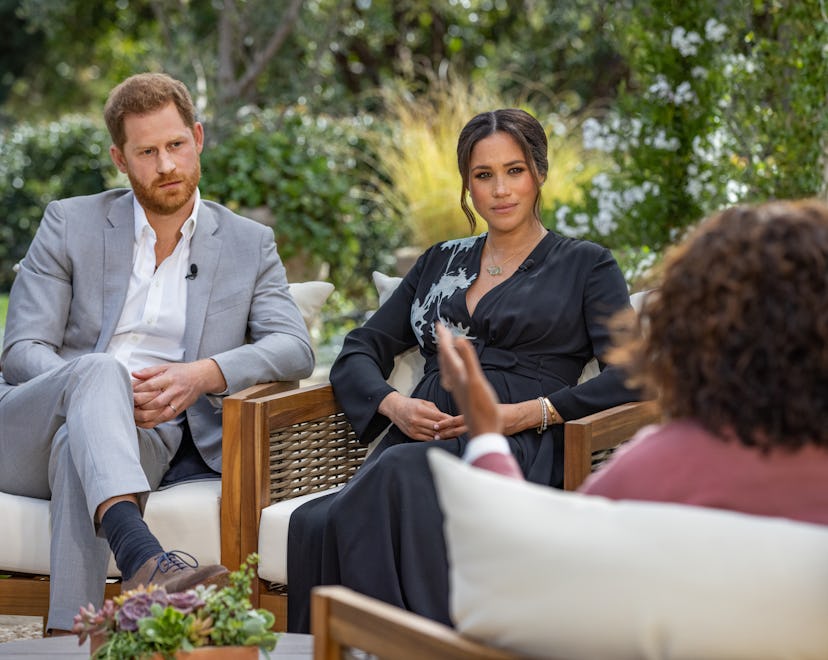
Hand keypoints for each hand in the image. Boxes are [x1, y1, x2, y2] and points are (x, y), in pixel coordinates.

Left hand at [131, 359, 226, 428]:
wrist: (201, 378)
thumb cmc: (182, 372)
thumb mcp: (166, 367)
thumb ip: (149, 371)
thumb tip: (134, 374)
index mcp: (170, 378)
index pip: (150, 386)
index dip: (137, 390)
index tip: (128, 391)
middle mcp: (174, 391)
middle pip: (153, 402)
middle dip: (138, 405)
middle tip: (127, 404)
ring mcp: (177, 403)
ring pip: (158, 414)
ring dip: (143, 417)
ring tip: (132, 415)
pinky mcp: (179, 411)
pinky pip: (163, 420)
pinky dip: (150, 423)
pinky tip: (141, 422)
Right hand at [378, 391, 463, 440]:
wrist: (395, 409)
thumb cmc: (411, 404)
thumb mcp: (424, 403)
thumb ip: (436, 411)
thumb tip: (448, 418)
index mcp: (420, 410)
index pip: (439, 417)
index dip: (449, 420)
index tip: (457, 422)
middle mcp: (416, 420)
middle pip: (437, 427)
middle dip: (448, 429)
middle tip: (457, 430)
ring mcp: (414, 428)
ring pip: (433, 434)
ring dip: (443, 435)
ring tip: (452, 435)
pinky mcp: (412, 435)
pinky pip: (427, 439)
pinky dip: (435, 439)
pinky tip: (441, 438)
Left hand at [436, 323, 501, 437]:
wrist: (484, 431)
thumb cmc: (483, 408)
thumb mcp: (476, 381)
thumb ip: (468, 360)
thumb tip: (458, 339)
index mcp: (458, 374)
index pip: (447, 351)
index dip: (443, 337)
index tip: (439, 323)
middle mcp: (455, 381)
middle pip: (445, 358)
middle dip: (443, 343)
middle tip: (440, 329)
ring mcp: (458, 388)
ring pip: (448, 368)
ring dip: (446, 354)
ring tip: (445, 346)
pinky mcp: (463, 394)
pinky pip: (453, 377)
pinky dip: (452, 368)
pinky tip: (454, 371)